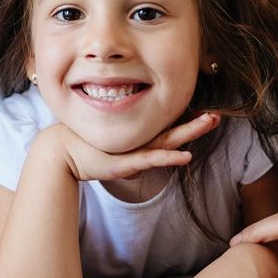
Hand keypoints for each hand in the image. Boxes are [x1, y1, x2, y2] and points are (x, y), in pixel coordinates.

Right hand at [44, 112, 220, 182]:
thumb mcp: (110, 152)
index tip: (206, 113)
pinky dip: (170, 158)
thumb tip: (134, 164)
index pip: (167, 128)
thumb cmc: (83, 149)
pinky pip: (153, 159)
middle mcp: (138, 139)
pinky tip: (186, 156)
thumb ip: (124, 156)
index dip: (187, 121)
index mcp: (136, 137)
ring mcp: (134, 149)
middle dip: (196, 122)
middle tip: (217, 115)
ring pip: (169, 140)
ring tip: (210, 121)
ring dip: (191, 131)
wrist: (60, 150)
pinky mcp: (127, 162)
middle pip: (174, 130)